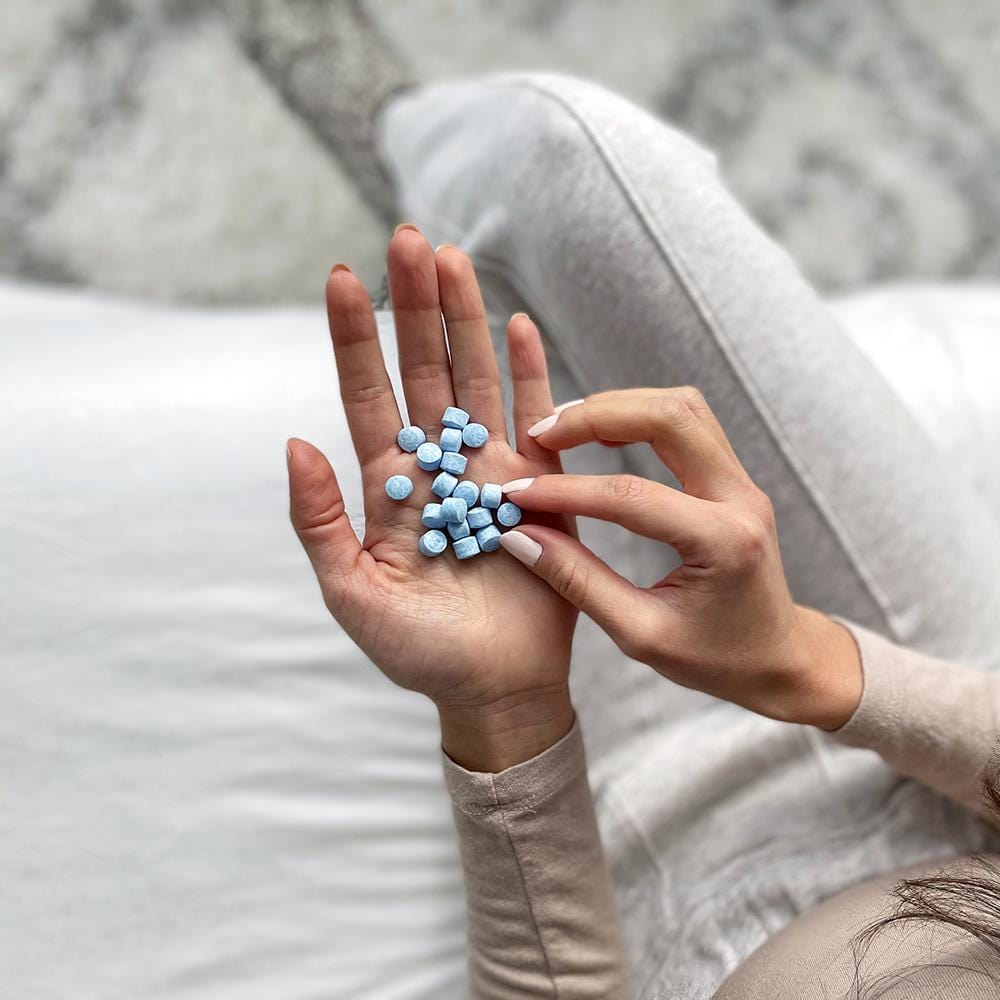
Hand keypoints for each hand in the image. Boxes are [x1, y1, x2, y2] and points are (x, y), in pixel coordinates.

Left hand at [286, 228, 576, 768]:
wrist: (496, 688)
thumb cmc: (419, 653)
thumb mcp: (352, 594)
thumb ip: (318, 522)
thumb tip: (293, 443)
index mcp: (390, 485)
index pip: (367, 396)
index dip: (355, 339)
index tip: (341, 277)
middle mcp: (439, 466)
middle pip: (424, 371)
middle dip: (415, 306)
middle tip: (407, 239)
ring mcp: (492, 471)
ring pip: (476, 381)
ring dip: (466, 321)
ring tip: (452, 259)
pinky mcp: (542, 487)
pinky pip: (536, 421)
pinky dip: (529, 374)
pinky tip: (518, 326)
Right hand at [496, 388, 862, 730]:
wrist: (780, 659)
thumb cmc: (716, 659)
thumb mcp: (640, 634)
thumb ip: (579, 582)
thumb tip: (520, 538)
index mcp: (722, 542)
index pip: (630, 497)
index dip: (566, 490)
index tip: (517, 495)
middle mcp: (740, 499)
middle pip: (669, 417)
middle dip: (597, 415)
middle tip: (540, 435)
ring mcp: (742, 483)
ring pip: (681, 407)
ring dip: (619, 406)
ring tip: (564, 428)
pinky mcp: (733, 478)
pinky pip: (688, 422)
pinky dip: (640, 415)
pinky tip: (603, 434)